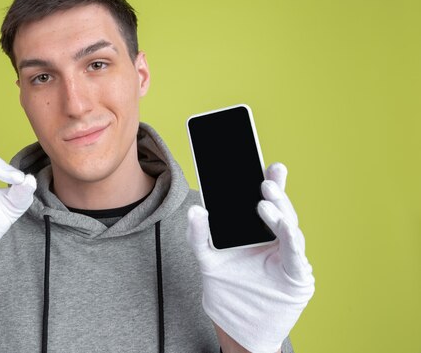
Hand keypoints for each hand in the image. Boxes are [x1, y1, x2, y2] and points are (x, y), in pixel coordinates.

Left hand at [187, 163, 314, 352]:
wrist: (240, 329)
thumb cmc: (228, 290)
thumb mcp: (207, 259)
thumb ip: (199, 236)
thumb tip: (196, 209)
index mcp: (260, 232)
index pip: (266, 202)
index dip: (269, 182)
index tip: (265, 164)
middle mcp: (277, 241)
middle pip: (281, 211)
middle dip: (276, 191)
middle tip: (267, 175)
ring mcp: (289, 258)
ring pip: (291, 229)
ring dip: (281, 213)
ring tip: (265, 200)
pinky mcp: (297, 278)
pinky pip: (296, 256)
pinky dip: (290, 239)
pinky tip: (282, 223)